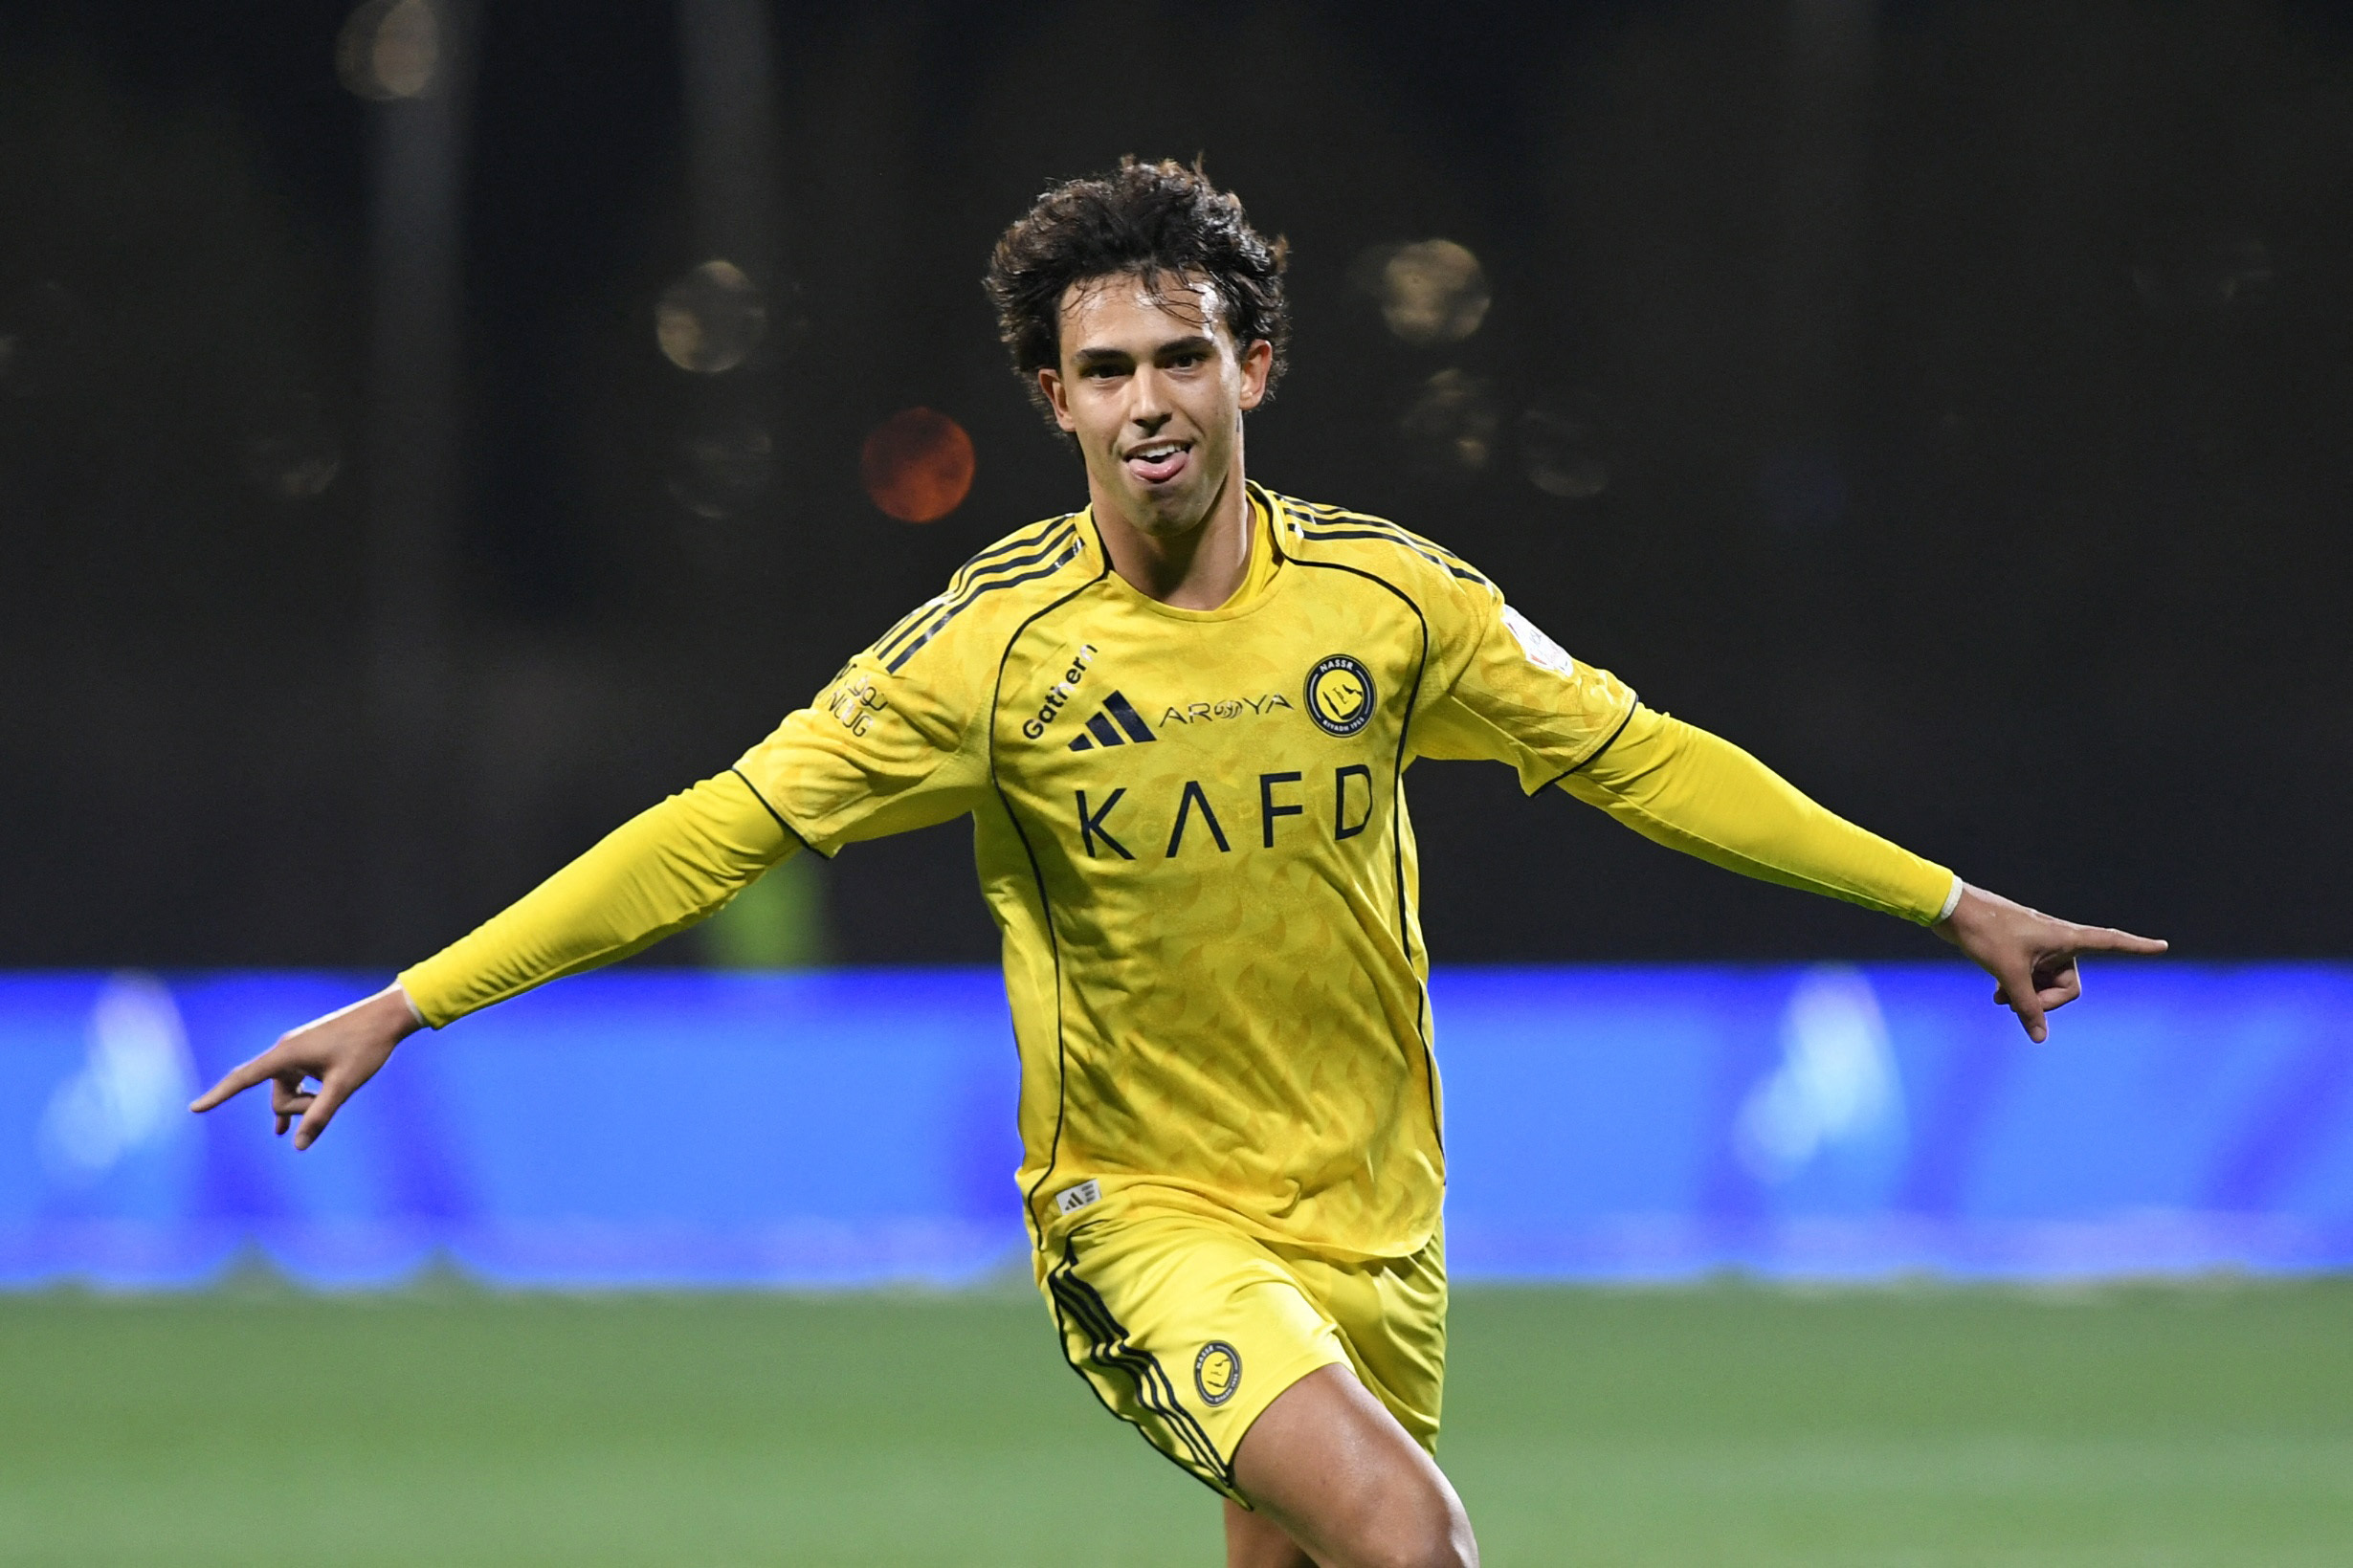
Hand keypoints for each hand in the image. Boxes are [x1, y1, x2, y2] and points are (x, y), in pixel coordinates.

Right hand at [188, 984, 423, 1148]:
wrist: (388, 1017)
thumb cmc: (367, 1047)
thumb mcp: (343, 1086)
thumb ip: (320, 1116)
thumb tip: (299, 1146)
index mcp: (287, 1054)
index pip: (243, 1079)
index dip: (219, 1096)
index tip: (194, 1109)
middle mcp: (286, 1050)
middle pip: (278, 1095)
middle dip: (300, 1107)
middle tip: (331, 1097)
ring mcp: (296, 1051)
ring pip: (289, 1090)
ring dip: (306, 1102)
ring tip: (328, 1101)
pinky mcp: (308, 1052)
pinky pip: (296, 1082)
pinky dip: (304, 1096)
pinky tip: (297, 1116)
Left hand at [1933, 883, 2166, 1042]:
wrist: (1953, 911)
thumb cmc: (1985, 933)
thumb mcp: (2009, 975)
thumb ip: (2027, 1008)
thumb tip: (2040, 1038)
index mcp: (2065, 938)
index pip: (2111, 942)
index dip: (2137, 947)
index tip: (2163, 946)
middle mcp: (2058, 941)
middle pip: (2068, 985)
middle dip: (2045, 1000)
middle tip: (2014, 1003)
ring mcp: (2040, 947)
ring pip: (2046, 985)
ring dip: (2027, 996)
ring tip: (2000, 997)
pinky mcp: (2022, 951)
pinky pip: (2032, 979)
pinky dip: (2019, 989)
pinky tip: (1998, 995)